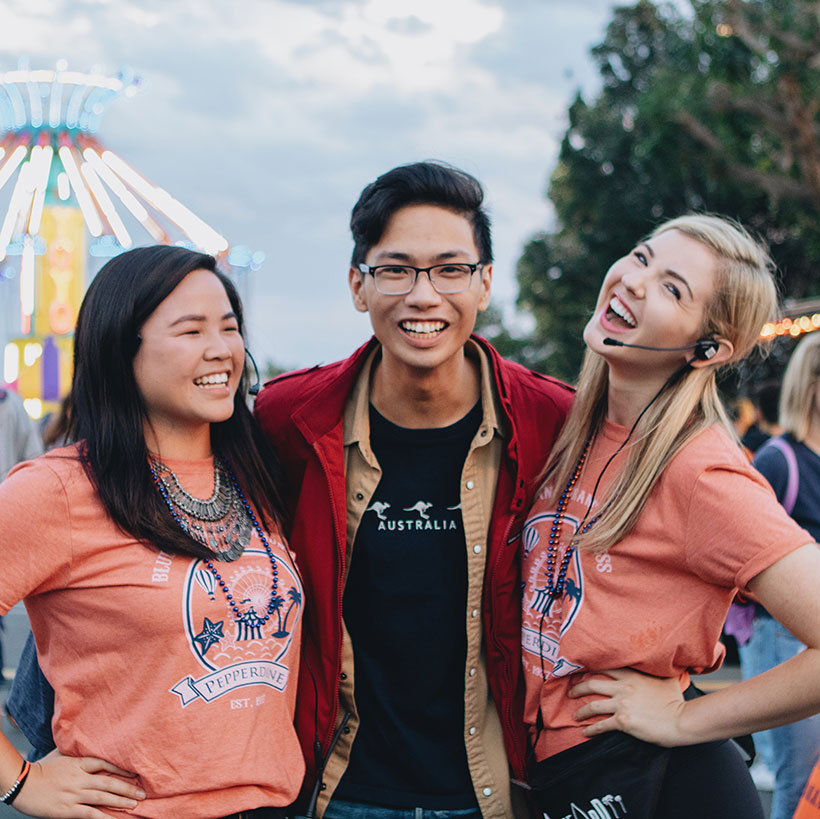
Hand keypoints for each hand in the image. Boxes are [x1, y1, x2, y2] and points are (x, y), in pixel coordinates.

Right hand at [11, 749, 144, 817]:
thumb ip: (76, 750)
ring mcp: (74, 794)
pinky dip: (103, 817)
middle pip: (109, 782)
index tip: (135, 773)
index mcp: (80, 763)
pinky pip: (89, 814)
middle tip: (143, 793)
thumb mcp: (61, 753)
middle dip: (128, 788)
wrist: (22, 784)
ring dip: (121, 801)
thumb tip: (87, 741)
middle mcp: (80, 778)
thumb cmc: (41, 768)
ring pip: (103, 798)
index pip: (106, 763)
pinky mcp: (67, 809)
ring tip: (135, 804)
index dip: (122, 768)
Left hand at [568, 668, 688, 746]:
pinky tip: (585, 733)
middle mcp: (623, 687)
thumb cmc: (676, 700)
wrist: (682, 720)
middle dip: (578, 688)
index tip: (580, 672)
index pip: (605, 667)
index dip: (590, 669)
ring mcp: (622, 704)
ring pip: (593, 705)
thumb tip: (661, 661)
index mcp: (632, 675)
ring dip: (581, 711)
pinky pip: (601, 725)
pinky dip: (591, 730)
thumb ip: (657, 670)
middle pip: (592, 684)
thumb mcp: (666, 678)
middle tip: (570, 692)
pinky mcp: (623, 721)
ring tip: (575, 715)